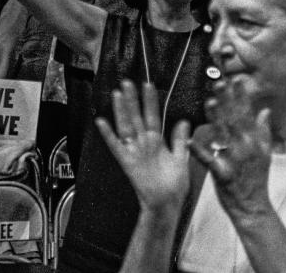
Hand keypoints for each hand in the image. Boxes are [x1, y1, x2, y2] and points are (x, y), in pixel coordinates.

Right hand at [97, 80, 189, 213]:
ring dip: (121, 110)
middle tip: (127, 81)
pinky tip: (101, 121)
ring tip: (116, 94)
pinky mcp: (127, 162)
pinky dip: (108, 134)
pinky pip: (116, 146)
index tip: (147, 84)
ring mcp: (134, 151)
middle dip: (132, 99)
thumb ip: (180, 140)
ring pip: (126, 126)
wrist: (167, 204)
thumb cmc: (174, 184)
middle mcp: (144, 143)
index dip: (150, 101)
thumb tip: (184, 121)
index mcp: (157, 141)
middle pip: (136, 116)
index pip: (152, 115)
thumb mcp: (181, 159)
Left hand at [187, 78, 273, 221]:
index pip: (247, 113)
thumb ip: (263, 130)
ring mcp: (235, 160)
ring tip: (208, 102)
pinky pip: (209, 160)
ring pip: (223, 135)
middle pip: (234, 119)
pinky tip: (189, 140)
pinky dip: (199, 150)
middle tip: (218, 82)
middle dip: (226, 100)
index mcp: (255, 140)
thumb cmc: (256, 178)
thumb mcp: (265, 153)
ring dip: (215, 118)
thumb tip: (265, 110)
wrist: (253, 206)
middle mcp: (246, 147)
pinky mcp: (223, 174)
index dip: (240, 96)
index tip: (234, 79)